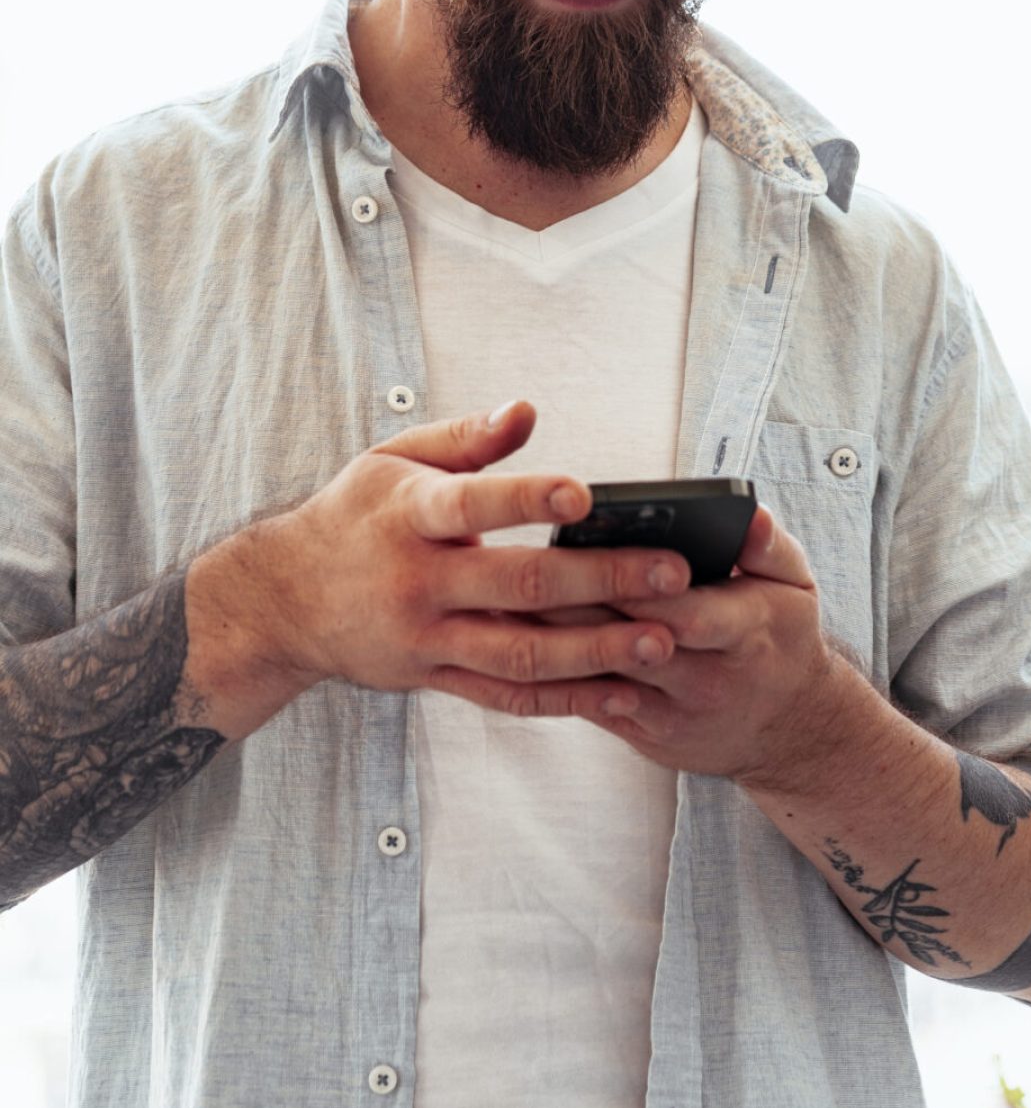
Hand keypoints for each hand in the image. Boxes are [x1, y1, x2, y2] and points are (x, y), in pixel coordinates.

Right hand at [257, 401, 691, 700]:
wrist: (284, 601)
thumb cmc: (355, 516)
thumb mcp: (393, 460)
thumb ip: (465, 439)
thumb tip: (527, 409)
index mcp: (407, 515)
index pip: (470, 503)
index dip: (526, 497)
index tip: (584, 494)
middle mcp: (417, 582)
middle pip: (516, 584)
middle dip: (599, 580)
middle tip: (670, 573)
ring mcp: (426, 639)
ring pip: (520, 653)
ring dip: (596, 651)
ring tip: (662, 639)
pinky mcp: (434, 679)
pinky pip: (507, 696)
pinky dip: (566, 698)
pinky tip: (620, 692)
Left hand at [438, 493, 843, 789]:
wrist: (788, 731)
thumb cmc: (782, 638)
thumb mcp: (796, 587)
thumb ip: (769, 547)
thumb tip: (747, 514)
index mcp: (746, 631)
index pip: (687, 609)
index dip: (638, 585)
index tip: (589, 548)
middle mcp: (706, 677)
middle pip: (630, 640)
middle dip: (577, 607)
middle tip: (519, 569)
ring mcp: (672, 711)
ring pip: (599, 674)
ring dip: (549, 642)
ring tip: (497, 604)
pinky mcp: (644, 733)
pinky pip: (590, 705)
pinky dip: (549, 677)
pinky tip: (507, 645)